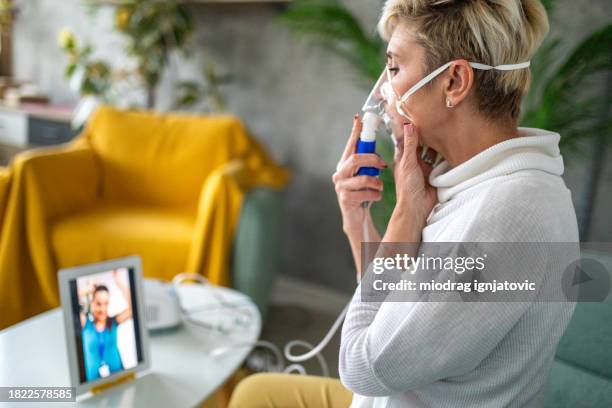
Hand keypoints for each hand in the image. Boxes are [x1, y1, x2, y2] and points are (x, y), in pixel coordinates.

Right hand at [332, 114, 387, 234]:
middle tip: (384, 163)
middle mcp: (339, 173)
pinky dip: (375, 195)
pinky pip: (365, 193)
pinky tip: (376, 197)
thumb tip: (375, 142)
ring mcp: (341, 186)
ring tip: (380, 187)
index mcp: (344, 164)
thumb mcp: (365, 174)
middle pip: (356, 158)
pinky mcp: (345, 199)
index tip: (358, 119)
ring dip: (377, 182)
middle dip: (373, 159)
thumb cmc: (363, 193)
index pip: (350, 145)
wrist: (356, 217)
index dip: (354, 132)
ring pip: (363, 178)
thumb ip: (367, 161)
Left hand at [387, 123, 436, 239]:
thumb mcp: (408, 163)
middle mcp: (414, 160)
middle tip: (436, 117)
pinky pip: (441, 160)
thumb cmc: (407, 187)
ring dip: (438, 142)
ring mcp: (425, 166)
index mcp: (403, 156)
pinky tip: (453, 144)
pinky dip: (446, 154)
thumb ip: (410, 144)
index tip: (414, 112)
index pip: (406, 137)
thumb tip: (409, 124)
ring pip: (432, 150)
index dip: (409, 126)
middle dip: (427, 132)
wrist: (418, 206)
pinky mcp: (435, 173)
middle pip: (421, 142)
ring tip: (446, 128)